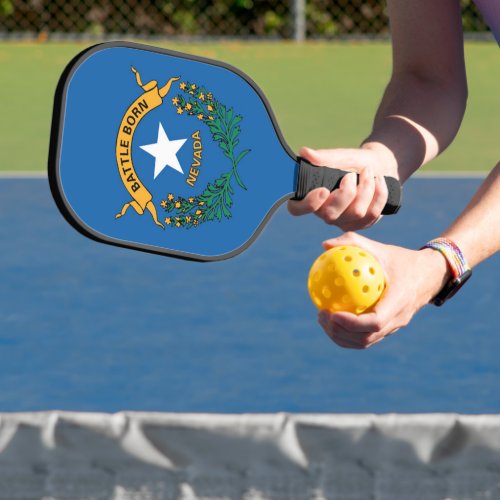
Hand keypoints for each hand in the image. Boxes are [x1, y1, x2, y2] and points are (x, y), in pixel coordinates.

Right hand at [288, 145, 397, 230]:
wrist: (379, 166)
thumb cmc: (354, 162)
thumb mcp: (341, 156)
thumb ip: (324, 157)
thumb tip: (304, 152)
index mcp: (311, 196)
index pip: (297, 209)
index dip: (308, 204)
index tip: (323, 190)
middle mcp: (324, 212)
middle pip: (330, 215)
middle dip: (346, 193)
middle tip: (351, 175)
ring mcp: (343, 221)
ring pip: (356, 213)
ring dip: (366, 187)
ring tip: (368, 172)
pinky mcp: (361, 224)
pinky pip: (372, 214)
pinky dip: (379, 193)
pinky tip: (379, 181)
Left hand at [316, 232, 450, 348]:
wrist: (429, 275)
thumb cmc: (401, 259)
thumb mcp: (380, 248)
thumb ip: (353, 243)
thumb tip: (325, 245)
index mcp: (399, 301)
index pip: (375, 322)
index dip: (352, 323)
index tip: (332, 313)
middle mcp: (398, 319)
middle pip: (366, 338)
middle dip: (339, 332)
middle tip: (321, 315)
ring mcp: (394, 327)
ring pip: (365, 342)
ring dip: (341, 336)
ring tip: (322, 319)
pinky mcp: (389, 329)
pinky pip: (366, 337)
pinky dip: (347, 334)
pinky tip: (331, 318)